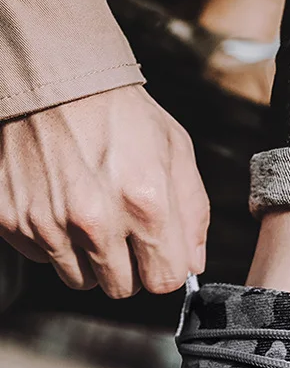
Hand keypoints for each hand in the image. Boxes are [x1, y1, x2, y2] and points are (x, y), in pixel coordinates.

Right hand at [0, 85, 209, 296]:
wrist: (54, 79)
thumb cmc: (120, 113)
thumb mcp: (176, 151)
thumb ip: (193, 214)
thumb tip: (193, 264)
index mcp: (146, 205)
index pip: (164, 281)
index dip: (164, 268)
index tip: (158, 253)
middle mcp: (95, 221)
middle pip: (122, 288)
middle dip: (129, 268)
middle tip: (124, 234)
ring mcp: (49, 223)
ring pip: (81, 280)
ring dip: (91, 259)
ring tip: (92, 217)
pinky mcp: (12, 220)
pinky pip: (43, 258)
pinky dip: (54, 241)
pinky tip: (62, 205)